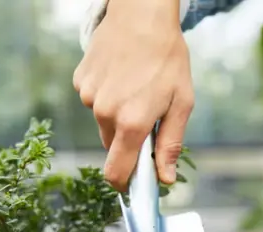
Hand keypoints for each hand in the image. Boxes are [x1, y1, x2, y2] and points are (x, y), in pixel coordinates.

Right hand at [73, 0, 193, 190]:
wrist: (142, 14)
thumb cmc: (167, 58)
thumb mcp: (181, 103)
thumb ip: (171, 144)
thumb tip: (166, 179)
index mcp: (131, 123)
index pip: (116, 172)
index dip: (124, 183)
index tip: (133, 185)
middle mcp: (105, 113)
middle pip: (112, 146)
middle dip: (128, 140)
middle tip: (147, 115)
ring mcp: (89, 96)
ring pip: (103, 122)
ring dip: (118, 115)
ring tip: (136, 87)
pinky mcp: (81, 81)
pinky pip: (94, 100)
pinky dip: (107, 96)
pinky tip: (121, 75)